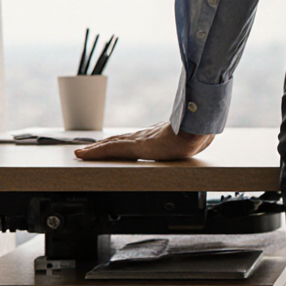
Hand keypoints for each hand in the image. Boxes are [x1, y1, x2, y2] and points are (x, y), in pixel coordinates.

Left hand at [74, 121, 214, 161]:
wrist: (196, 131)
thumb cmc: (197, 134)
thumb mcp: (194, 138)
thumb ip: (194, 138)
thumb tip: (204, 138)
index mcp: (156, 137)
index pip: (132, 140)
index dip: (118, 142)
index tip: (109, 144)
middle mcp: (144, 137)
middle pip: (117, 141)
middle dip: (102, 146)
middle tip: (86, 150)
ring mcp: (137, 141)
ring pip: (109, 146)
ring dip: (94, 150)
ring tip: (81, 153)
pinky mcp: (133, 146)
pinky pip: (108, 150)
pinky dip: (94, 152)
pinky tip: (82, 154)